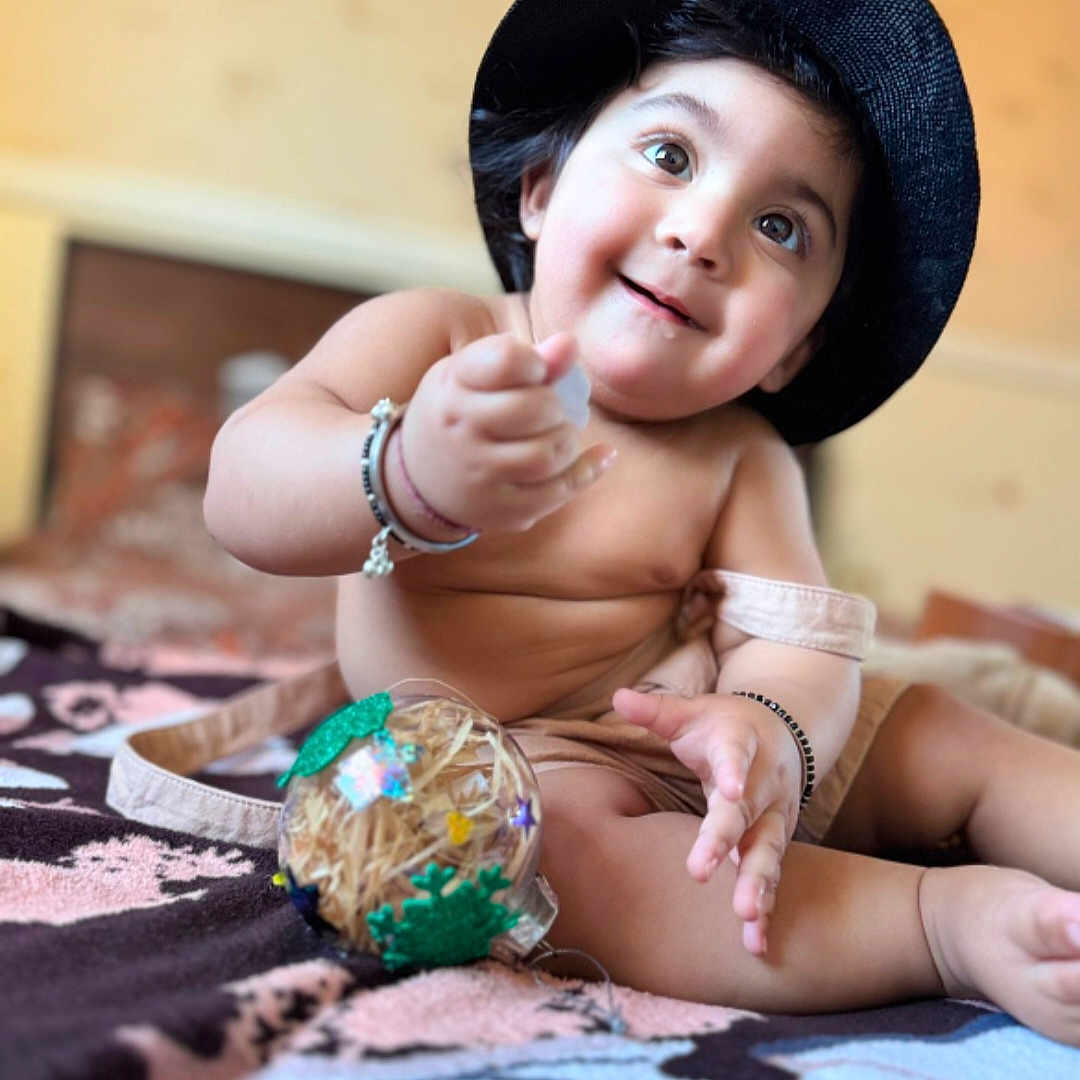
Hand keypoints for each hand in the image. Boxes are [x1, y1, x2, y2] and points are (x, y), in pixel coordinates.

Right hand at [399, 332, 614, 533]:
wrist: (414, 481)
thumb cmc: (458, 414)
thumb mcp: (472, 377)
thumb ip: (522, 359)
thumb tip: (569, 344)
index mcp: (454, 385)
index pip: (506, 360)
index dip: (535, 362)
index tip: (535, 371)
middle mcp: (461, 430)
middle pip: (536, 409)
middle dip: (557, 406)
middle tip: (552, 410)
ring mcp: (479, 475)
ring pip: (548, 454)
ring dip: (568, 440)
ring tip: (560, 435)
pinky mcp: (499, 510)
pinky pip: (558, 492)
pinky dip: (587, 471)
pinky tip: (600, 456)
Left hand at [611, 687, 802, 954]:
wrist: (781, 733)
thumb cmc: (723, 726)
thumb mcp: (693, 712)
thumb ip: (657, 710)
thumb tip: (618, 695)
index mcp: (741, 744)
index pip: (736, 757)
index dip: (732, 771)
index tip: (726, 788)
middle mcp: (763, 783)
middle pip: (746, 813)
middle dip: (727, 841)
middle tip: (703, 870)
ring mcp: (774, 816)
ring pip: (768, 851)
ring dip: (758, 884)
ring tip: (747, 917)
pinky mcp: (774, 843)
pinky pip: (771, 879)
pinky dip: (767, 910)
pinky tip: (756, 947)